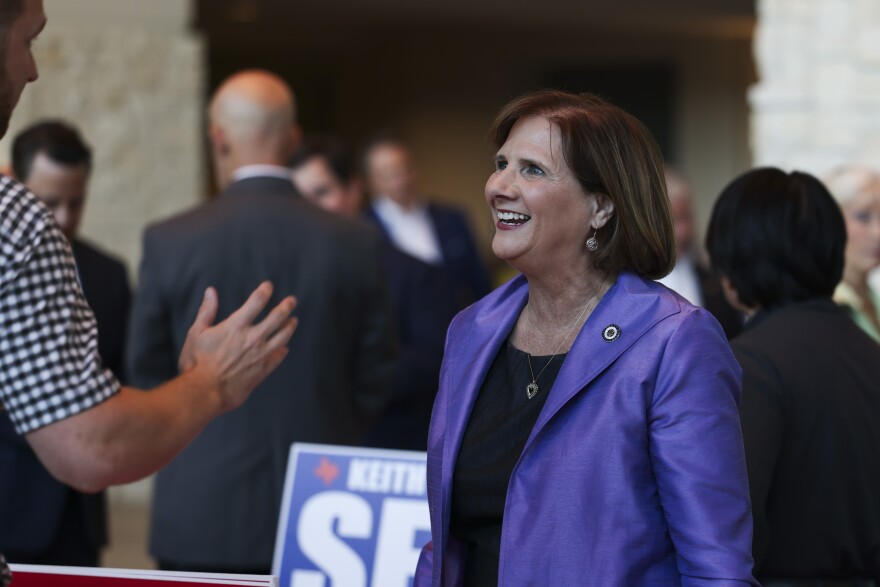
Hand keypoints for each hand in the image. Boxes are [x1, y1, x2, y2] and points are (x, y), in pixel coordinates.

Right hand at [178, 281, 297, 410]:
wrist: (205, 392)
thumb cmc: (196, 362)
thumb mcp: (196, 333)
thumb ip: (206, 311)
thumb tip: (211, 291)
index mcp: (236, 325)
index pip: (257, 301)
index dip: (265, 291)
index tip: (268, 286)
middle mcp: (253, 338)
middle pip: (277, 317)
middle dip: (286, 306)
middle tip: (292, 301)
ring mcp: (260, 355)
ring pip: (283, 337)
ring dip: (289, 327)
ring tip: (293, 321)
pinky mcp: (262, 371)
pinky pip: (278, 358)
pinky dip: (282, 352)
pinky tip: (284, 349)